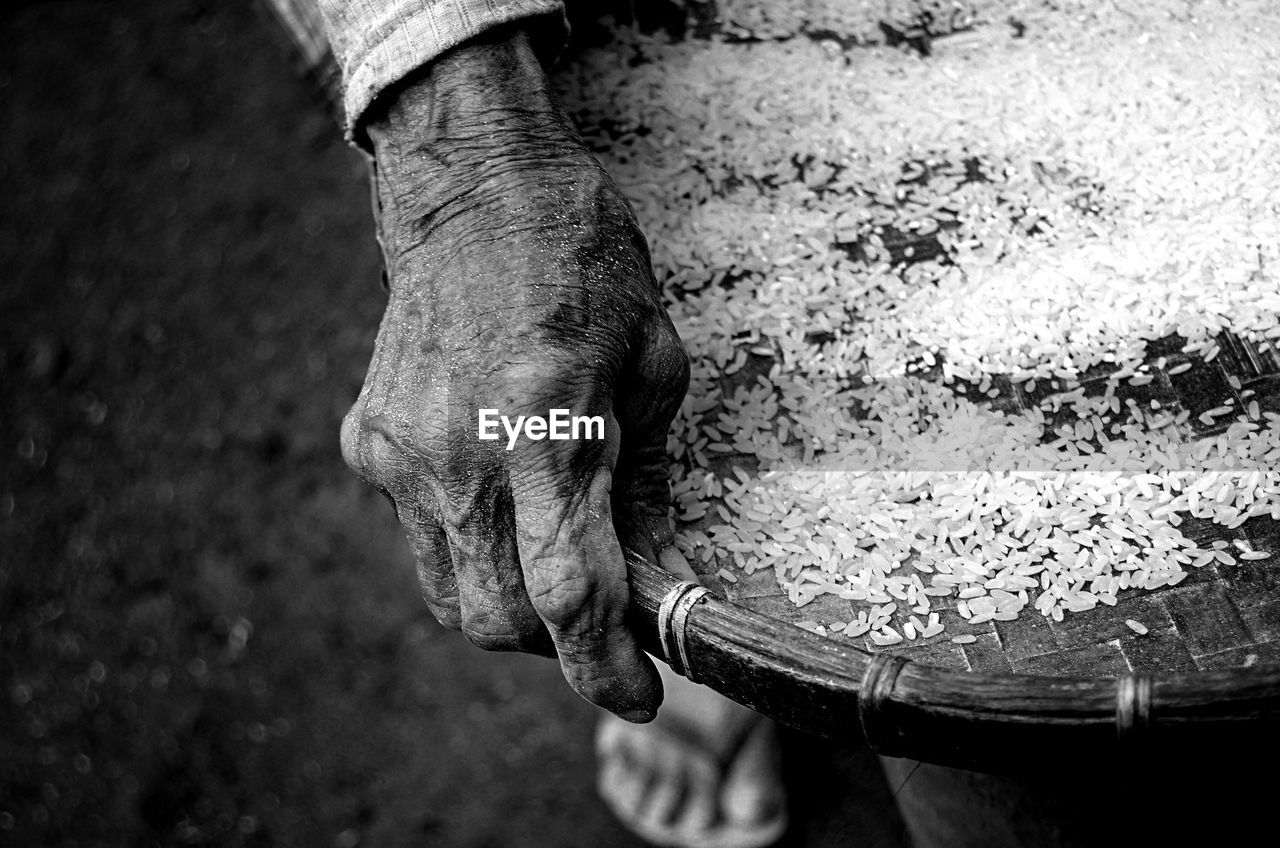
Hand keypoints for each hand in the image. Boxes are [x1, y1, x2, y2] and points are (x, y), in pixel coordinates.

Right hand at [340, 26, 689, 720]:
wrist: (473, 196)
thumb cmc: (585, 265)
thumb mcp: (653, 364)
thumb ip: (642, 482)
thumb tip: (644, 574)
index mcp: (546, 423)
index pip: (567, 594)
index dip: (604, 668)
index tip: (636, 691)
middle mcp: (458, 451)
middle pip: (496, 620)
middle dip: (554, 643)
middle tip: (596, 608)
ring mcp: (401, 450)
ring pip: (449, 594)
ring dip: (506, 605)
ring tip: (546, 552)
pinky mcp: (368, 441)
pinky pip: (417, 537)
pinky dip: (466, 545)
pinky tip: (495, 492)